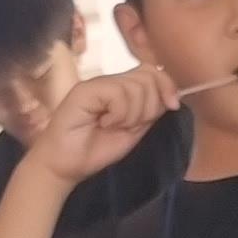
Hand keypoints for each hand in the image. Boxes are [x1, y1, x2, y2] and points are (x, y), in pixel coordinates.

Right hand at [25, 64, 172, 189]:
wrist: (65, 166)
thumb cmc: (95, 150)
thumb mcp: (133, 131)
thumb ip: (150, 112)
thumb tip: (171, 97)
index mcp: (122, 89)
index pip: (153, 71)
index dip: (167, 85)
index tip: (172, 106)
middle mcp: (110, 82)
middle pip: (149, 76)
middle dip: (149, 106)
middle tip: (129, 125)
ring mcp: (97, 84)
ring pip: (136, 86)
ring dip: (132, 114)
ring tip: (113, 126)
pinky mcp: (85, 90)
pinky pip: (118, 94)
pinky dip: (118, 114)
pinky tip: (104, 123)